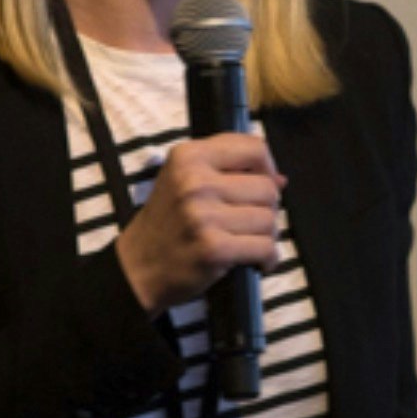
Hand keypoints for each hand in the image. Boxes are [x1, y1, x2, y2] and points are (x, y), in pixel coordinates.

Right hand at [114, 132, 286, 316]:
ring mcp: (203, 216)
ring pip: (269, 219)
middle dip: (267, 208)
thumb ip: (230, 171)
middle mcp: (194, 182)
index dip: (268, 168)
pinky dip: (268, 258)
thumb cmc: (168, 223)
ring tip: (248, 240)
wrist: (136, 269)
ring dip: (267, 235)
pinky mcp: (213, 248)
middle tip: (249, 221)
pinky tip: (256, 261)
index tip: (264, 183)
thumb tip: (280, 179)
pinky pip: (265, 248)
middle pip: (267, 188)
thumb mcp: (185, 180)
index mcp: (189, 156)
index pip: (254, 148)